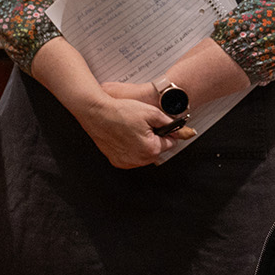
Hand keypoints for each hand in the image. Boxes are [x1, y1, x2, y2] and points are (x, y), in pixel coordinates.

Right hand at [73, 87, 190, 168]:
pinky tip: (125, 136)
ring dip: (142, 144)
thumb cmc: (120, 112)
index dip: (167, 132)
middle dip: (154, 138)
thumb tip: (177, 129)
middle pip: (157, 150)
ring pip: (144, 154)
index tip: (160, 126)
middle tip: (143, 126)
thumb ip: (169, 122)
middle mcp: (139, 159)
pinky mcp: (117, 161)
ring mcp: (127, 162)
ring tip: (132, 130)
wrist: (97, 113)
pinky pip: (131, 157)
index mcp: (151, 149)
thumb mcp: (151, 112)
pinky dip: (131, 149)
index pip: (171, 143)